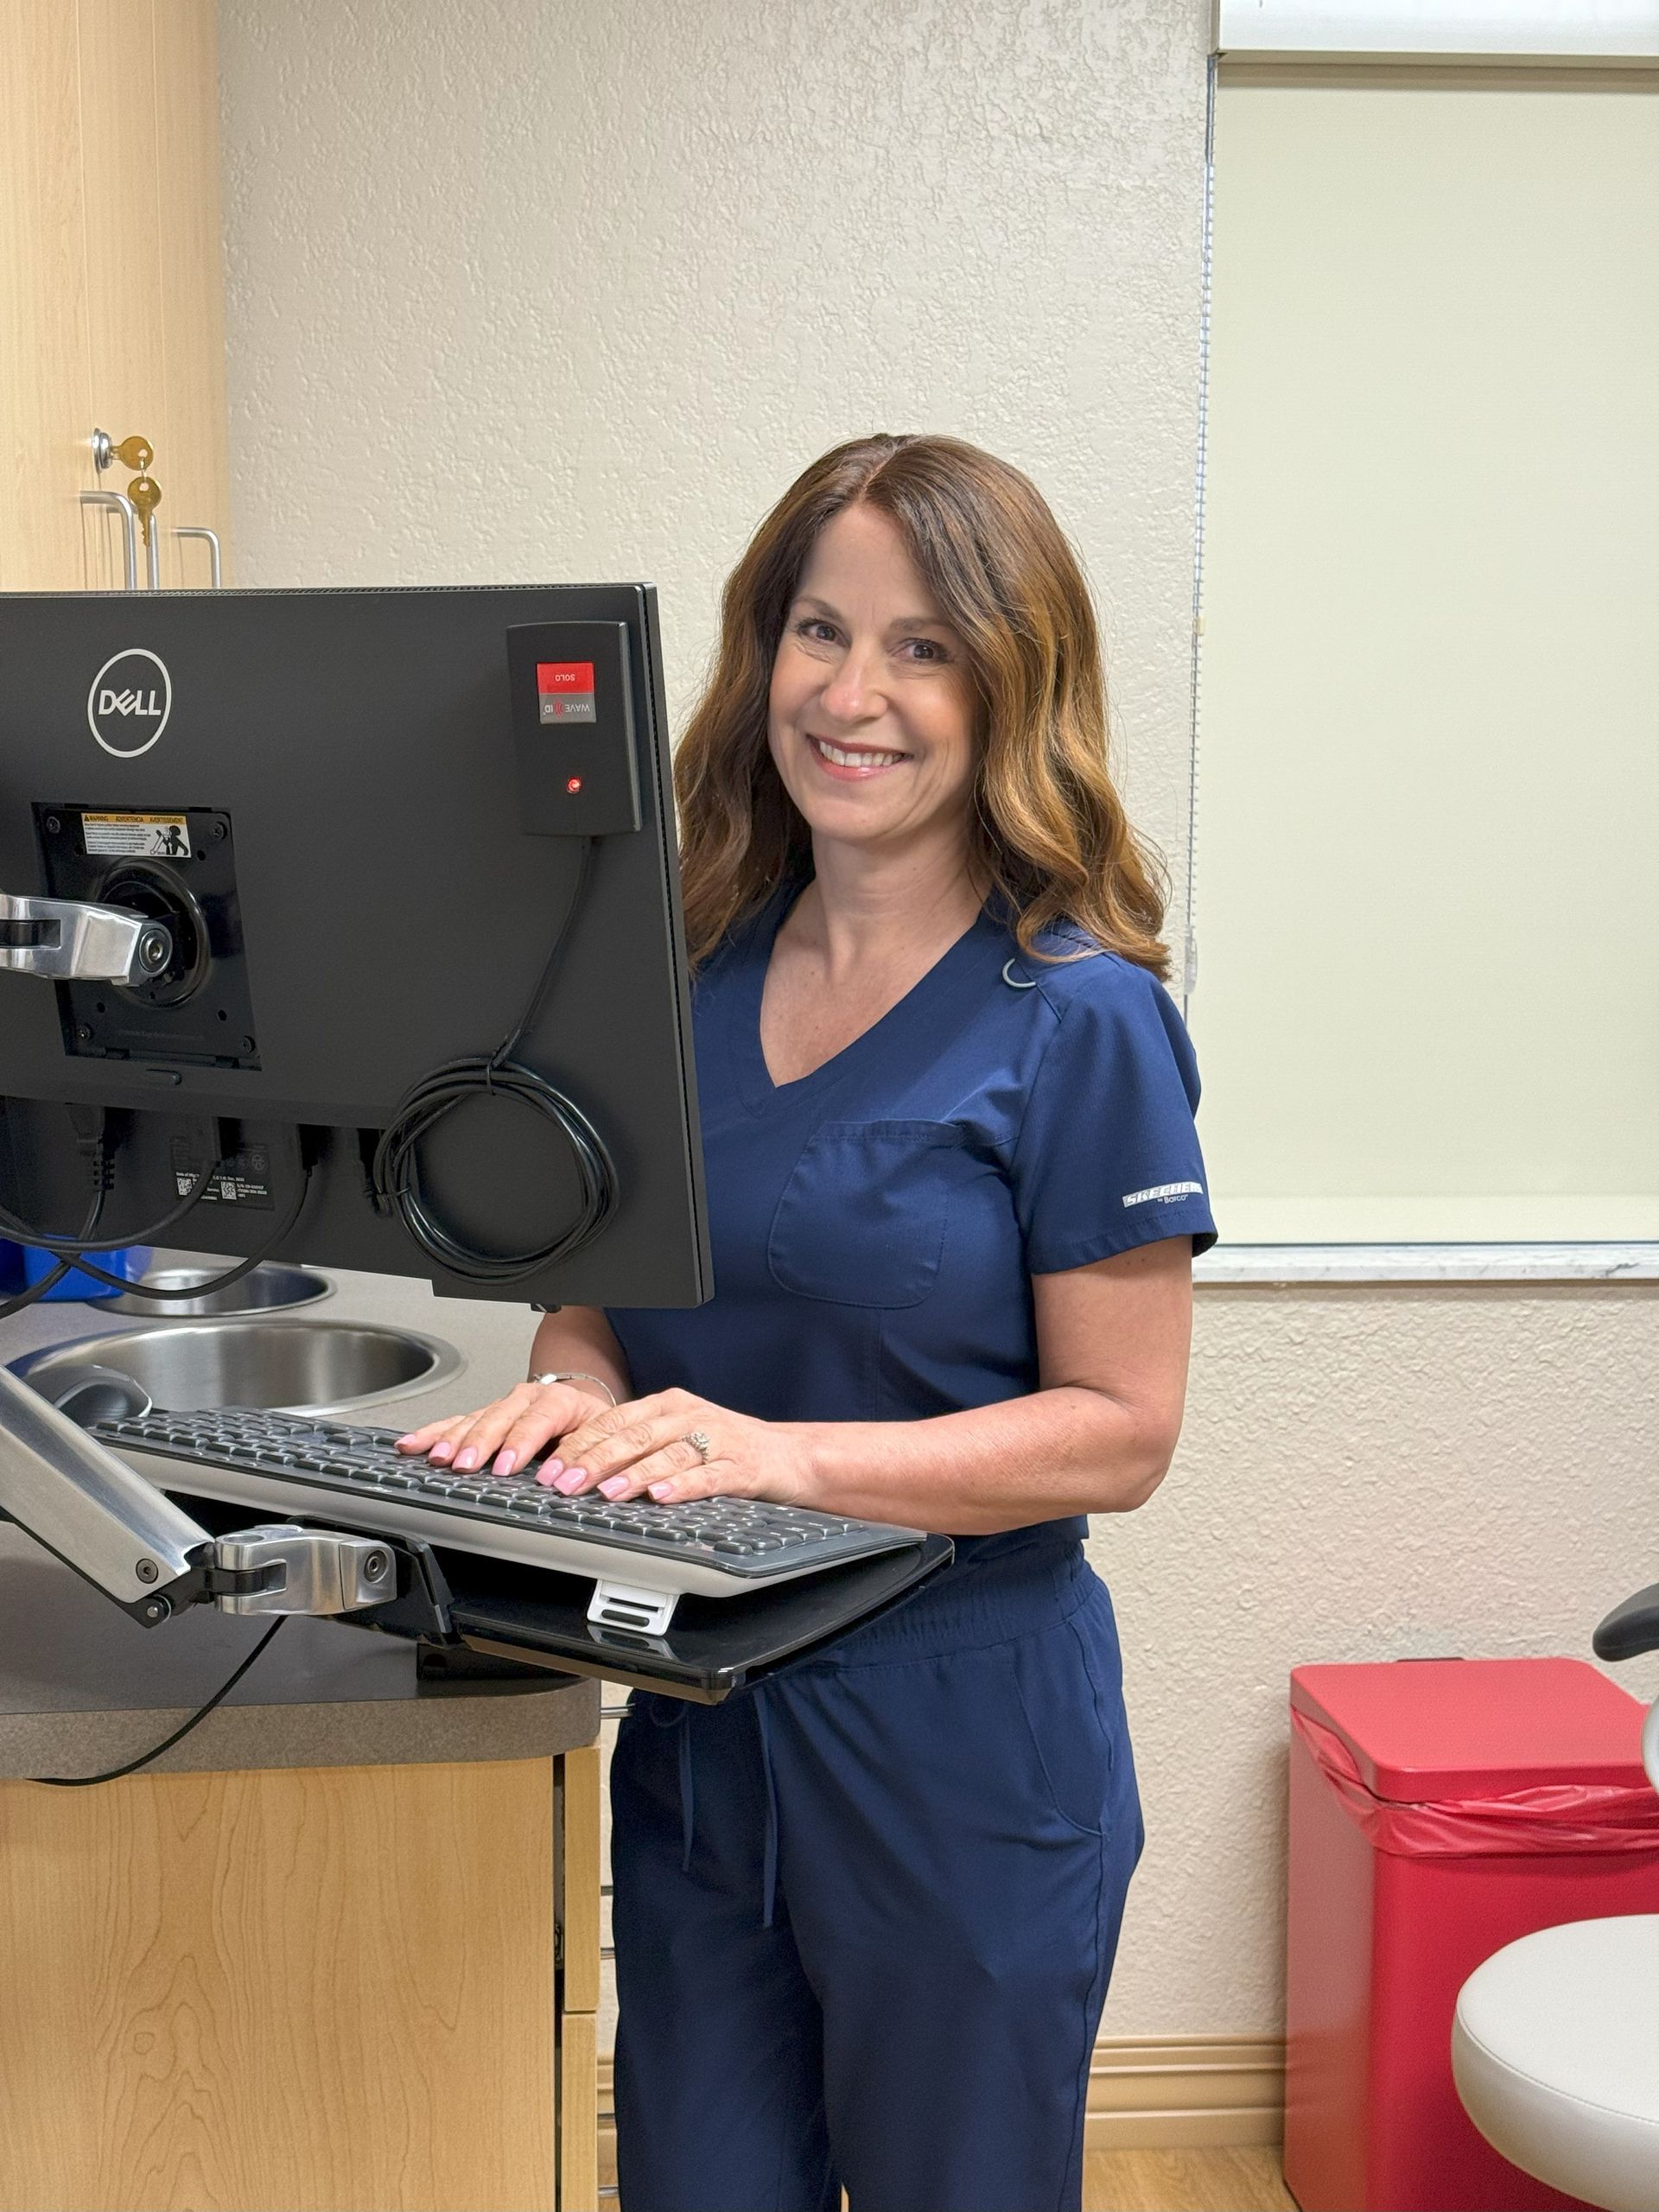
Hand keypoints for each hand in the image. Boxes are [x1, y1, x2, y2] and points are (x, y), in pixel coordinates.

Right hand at [395, 1378, 611, 1478]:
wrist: (583, 1410)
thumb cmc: (591, 1429)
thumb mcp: (598, 1439)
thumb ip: (583, 1456)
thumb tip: (567, 1478)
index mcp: (559, 1401)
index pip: (539, 1419)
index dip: (520, 1442)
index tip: (506, 1465)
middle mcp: (527, 1399)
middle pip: (499, 1418)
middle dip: (479, 1442)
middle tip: (464, 1464)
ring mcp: (503, 1406)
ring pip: (474, 1419)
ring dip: (453, 1439)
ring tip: (438, 1458)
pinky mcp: (485, 1416)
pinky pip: (456, 1422)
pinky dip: (433, 1433)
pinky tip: (414, 1443)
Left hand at [541, 1387, 816, 1508]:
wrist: (788, 1455)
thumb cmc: (726, 1448)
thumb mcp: (678, 1435)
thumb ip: (637, 1443)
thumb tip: (579, 1465)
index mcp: (669, 1405)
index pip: (614, 1420)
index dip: (579, 1444)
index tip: (550, 1467)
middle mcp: (689, 1416)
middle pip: (634, 1436)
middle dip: (594, 1460)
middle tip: (564, 1482)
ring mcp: (716, 1440)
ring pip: (666, 1454)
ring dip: (633, 1474)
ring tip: (606, 1492)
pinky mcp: (739, 1466)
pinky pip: (706, 1476)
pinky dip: (682, 1486)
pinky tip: (661, 1496)